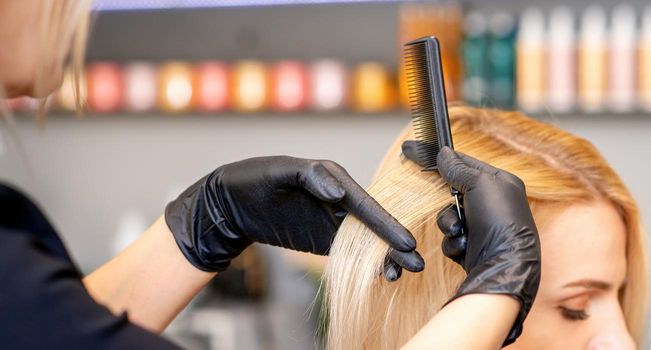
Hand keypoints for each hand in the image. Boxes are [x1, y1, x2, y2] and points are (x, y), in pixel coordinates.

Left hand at [165, 156, 423, 279]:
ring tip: (400, 276)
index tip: (404, 241)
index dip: (385, 224)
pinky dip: (367, 264)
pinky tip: (380, 277)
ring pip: (366, 241)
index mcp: (334, 178)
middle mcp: (339, 198)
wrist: (229, 203)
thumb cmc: (252, 180)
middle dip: (394, 245)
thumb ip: (309, 176)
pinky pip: (350, 252)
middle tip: (415, 264)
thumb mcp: (277, 172)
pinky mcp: (324, 237)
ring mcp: (332, 219)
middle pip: (373, 225)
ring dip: (384, 258)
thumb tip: (337, 192)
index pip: (365, 204)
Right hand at [403, 141, 540, 345]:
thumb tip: (443, 152)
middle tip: (454, 209)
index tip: (415, 151)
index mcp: (501, 183)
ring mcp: (483, 226)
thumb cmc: (498, 219)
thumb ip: (458, 168)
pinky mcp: (473, 247)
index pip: (467, 164)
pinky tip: (465, 248)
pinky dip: (454, 242)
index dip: (443, 159)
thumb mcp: (479, 184)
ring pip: (450, 217)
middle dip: (449, 205)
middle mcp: (493, 204)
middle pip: (454, 193)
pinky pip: (451, 238)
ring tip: (460, 233)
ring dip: (450, 225)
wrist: (504, 264)